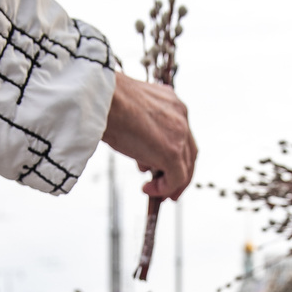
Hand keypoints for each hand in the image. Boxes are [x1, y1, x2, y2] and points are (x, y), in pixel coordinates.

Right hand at [101, 72, 197, 199]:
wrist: (101, 98)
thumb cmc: (107, 102)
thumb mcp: (132, 114)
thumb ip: (144, 133)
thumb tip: (143, 157)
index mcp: (172, 103)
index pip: (181, 135)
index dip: (176, 154)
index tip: (163, 167)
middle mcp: (181, 116)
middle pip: (189, 152)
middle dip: (180, 173)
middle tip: (170, 189)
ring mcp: (179, 134)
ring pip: (186, 167)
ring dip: (172, 184)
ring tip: (157, 193)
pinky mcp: (172, 152)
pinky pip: (177, 178)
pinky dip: (165, 188)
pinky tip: (148, 190)